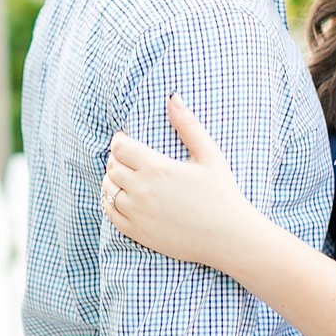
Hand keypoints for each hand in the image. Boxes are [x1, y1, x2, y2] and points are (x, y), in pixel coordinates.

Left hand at [102, 93, 254, 267]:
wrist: (228, 237)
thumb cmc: (222, 193)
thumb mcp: (209, 155)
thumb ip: (188, 125)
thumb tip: (173, 98)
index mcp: (157, 168)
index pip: (120, 147)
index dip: (119, 141)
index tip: (126, 140)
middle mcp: (141, 190)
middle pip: (112, 166)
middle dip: (117, 158)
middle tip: (127, 157)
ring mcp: (137, 213)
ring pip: (107, 189)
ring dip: (112, 179)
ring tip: (124, 176)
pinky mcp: (137, 232)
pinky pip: (110, 213)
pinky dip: (110, 201)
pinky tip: (121, 197)